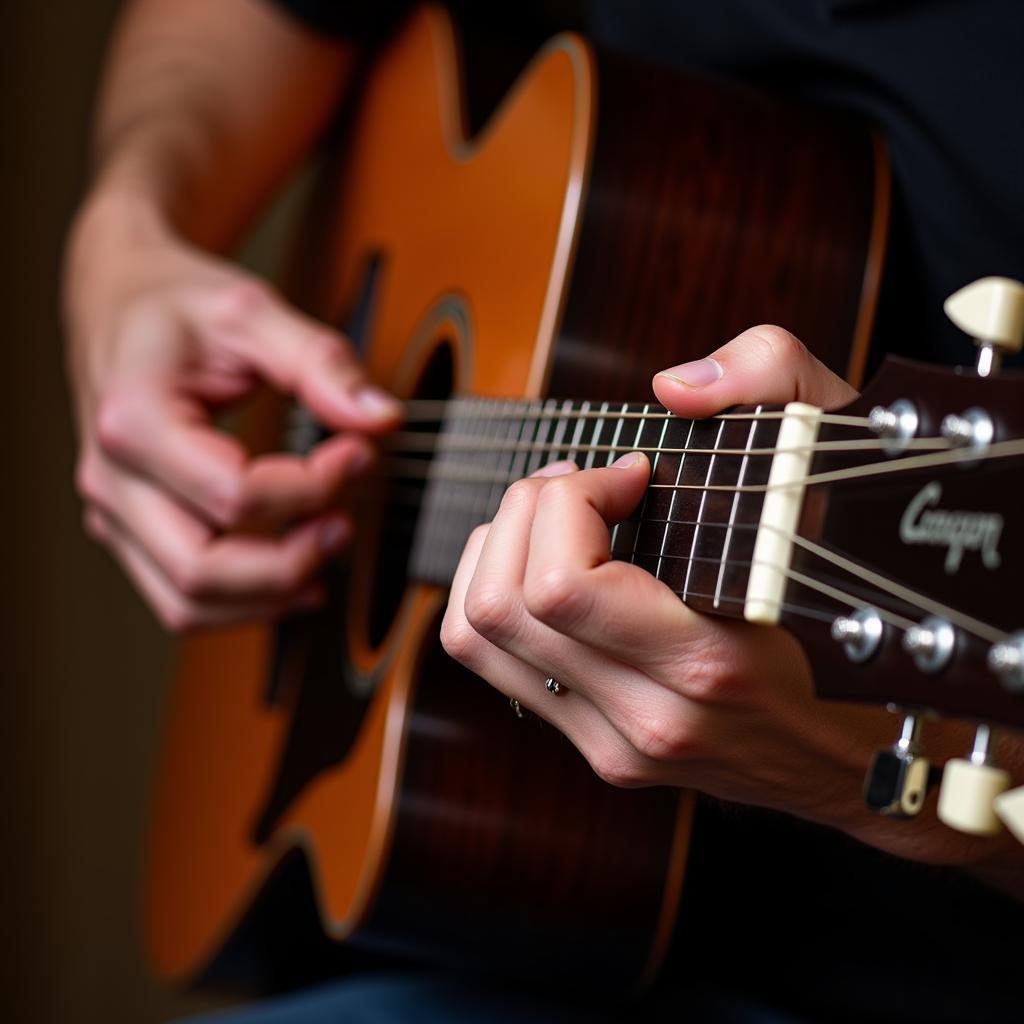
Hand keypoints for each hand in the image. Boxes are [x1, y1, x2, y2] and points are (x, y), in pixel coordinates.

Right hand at [65, 195, 401, 629]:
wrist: (117, 302)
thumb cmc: (176, 305)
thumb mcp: (251, 310)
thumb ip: (320, 362)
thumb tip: (381, 419)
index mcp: (134, 420)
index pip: (233, 494)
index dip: (312, 489)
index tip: (356, 453)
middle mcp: (111, 478)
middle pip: (202, 570)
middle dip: (290, 561)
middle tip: (345, 523)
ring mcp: (114, 512)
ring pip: (188, 604)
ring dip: (270, 594)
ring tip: (325, 547)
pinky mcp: (131, 531)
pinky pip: (182, 600)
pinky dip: (244, 604)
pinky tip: (297, 582)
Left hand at [441, 326, 1009, 867]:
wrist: (877, 757)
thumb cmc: (870, 612)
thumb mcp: (843, 470)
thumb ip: (775, 384)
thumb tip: (675, 387)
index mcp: (709, 662)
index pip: (561, 584)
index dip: (573, 498)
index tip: (631, 474)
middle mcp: (649, 715)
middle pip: (502, 604)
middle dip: (526, 510)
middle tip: (583, 485)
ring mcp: (617, 744)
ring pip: (478, 637)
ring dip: (499, 552)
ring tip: (559, 520)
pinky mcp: (602, 751)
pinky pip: (496, 664)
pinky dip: (499, 596)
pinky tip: (551, 567)